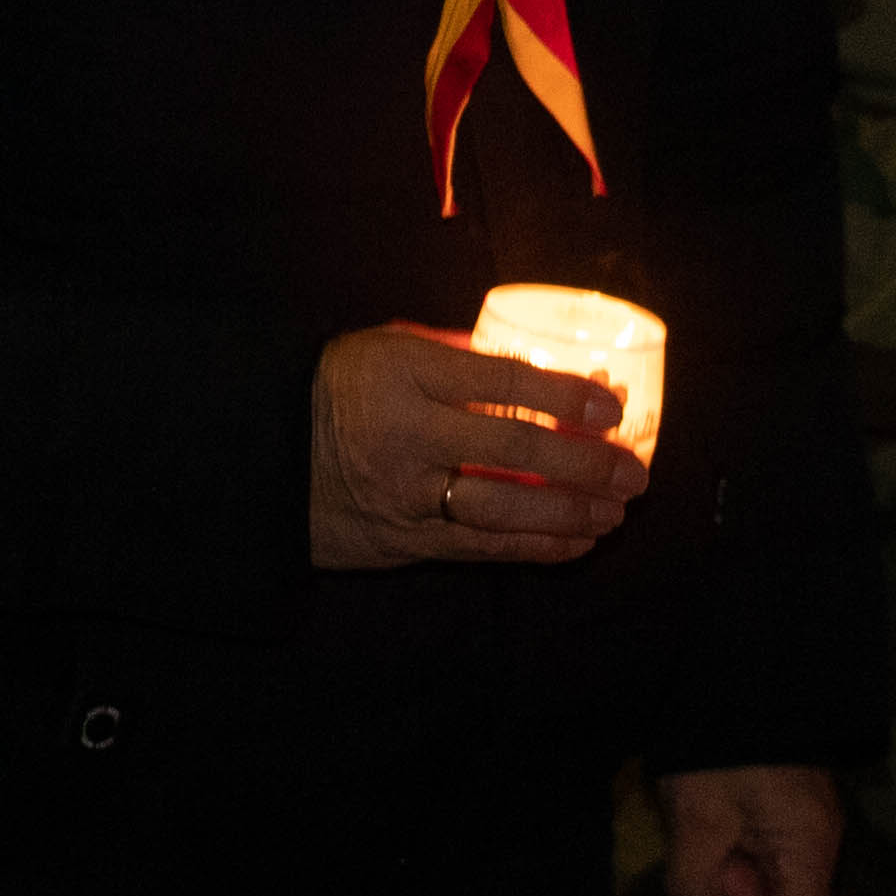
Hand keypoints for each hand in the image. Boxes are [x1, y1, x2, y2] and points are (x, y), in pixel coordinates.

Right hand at [306, 322, 647, 571]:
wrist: (262, 455)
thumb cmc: (336, 388)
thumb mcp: (388, 347)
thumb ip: (459, 353)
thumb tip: (541, 365)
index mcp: (408, 374)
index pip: (503, 382)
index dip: (566, 395)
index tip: (613, 404)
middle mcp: (410, 436)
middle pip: (514, 451)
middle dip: (584, 464)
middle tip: (633, 471)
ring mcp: (406, 495)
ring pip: (502, 510)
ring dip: (569, 514)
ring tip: (616, 511)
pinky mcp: (402, 541)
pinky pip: (479, 548)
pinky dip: (533, 547)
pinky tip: (575, 542)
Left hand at [662, 763, 840, 895]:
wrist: (742, 671)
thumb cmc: (722, 750)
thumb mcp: (697, 820)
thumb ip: (694, 887)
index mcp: (810, 847)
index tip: (723, 871)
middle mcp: (822, 838)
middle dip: (737, 885)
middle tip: (708, 841)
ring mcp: (810, 817)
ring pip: (775, 872)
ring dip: (734, 858)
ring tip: (708, 818)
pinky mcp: (793, 799)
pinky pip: (771, 842)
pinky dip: (739, 836)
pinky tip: (717, 803)